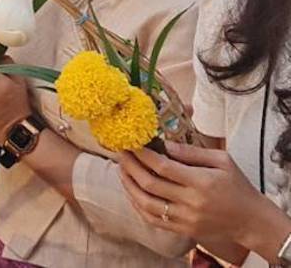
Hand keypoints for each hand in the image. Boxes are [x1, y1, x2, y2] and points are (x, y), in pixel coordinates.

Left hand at [120, 141, 286, 254]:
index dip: (142, 154)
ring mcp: (186, 219)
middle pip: (149, 184)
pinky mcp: (184, 230)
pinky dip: (137, 205)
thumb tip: (163, 142)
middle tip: (121, 152)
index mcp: (201, 182)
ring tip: (122, 170)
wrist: (251, 220)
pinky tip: (132, 191)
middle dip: (130, 166)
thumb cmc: (237, 186)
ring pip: (146, 204)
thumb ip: (192, 151)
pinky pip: (153, 219)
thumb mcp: (222, 161)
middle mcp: (191, 202)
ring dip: (129, 185)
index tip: (132, 142)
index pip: (162, 166)